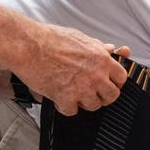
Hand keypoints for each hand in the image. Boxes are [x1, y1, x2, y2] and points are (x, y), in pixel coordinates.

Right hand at [15, 24, 130, 115]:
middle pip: (112, 96)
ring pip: (93, 105)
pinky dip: (64, 107)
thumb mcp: (81, 38)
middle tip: (92, 93)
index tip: (108, 83)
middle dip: (103, 96)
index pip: (122, 78)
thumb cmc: (50, 39)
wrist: (27, 45)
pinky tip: (59, 99)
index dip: (115, 82)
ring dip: (84, 102)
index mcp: (102, 60)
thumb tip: (113, 50)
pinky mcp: (65, 97)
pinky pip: (72, 111)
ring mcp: (82, 88)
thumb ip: (98, 48)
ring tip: (73, 94)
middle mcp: (96, 75)